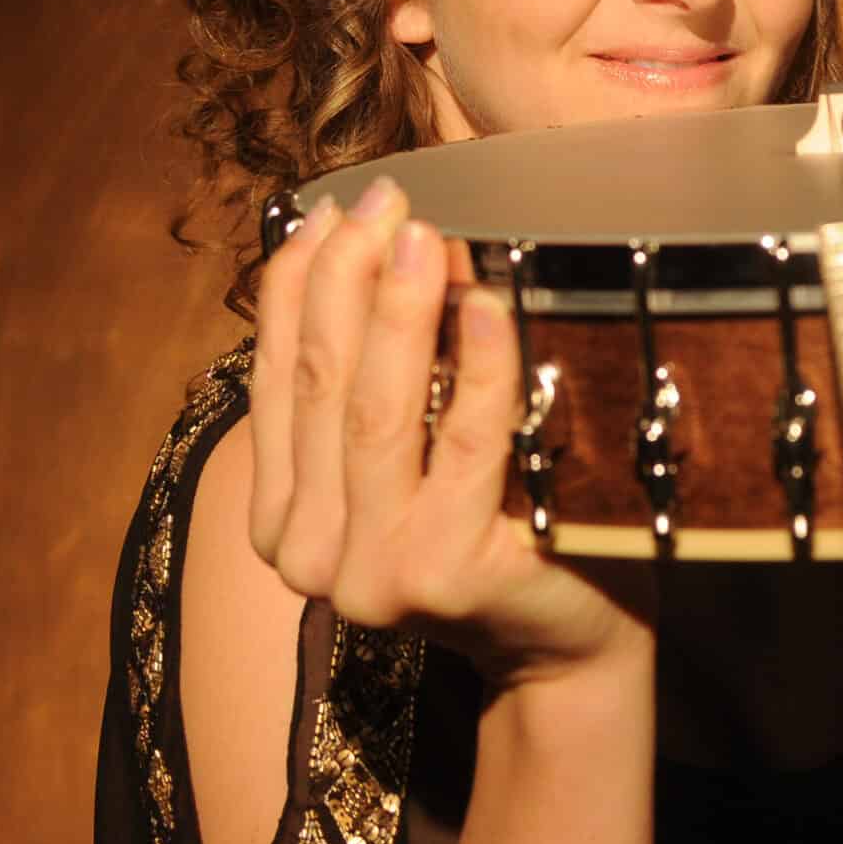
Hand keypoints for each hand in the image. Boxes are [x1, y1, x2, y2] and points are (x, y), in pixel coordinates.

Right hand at [246, 176, 652, 684]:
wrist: (566, 642)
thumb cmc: (494, 530)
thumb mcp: (412, 460)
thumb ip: (373, 385)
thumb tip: (367, 244)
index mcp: (280, 519)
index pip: (276, 377)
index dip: (298, 287)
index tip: (332, 211)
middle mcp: (306, 553)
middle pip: (322, 383)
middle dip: (348, 279)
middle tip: (387, 201)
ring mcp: (371, 570)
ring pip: (379, 411)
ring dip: (401, 311)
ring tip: (426, 236)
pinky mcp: (445, 571)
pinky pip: (468, 445)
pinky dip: (479, 368)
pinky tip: (490, 303)